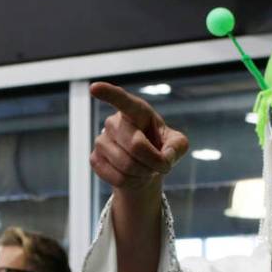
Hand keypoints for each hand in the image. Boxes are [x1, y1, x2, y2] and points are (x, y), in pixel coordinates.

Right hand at [89, 82, 188, 198]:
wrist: (144, 166)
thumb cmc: (161, 147)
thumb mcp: (177, 144)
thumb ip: (178, 147)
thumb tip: (165, 157)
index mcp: (136, 111)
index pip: (122, 100)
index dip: (108, 93)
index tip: (94, 88)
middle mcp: (114, 122)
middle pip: (135, 145)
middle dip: (154, 162)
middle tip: (160, 165)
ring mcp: (101, 141)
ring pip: (127, 166)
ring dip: (144, 173)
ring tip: (146, 168)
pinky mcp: (95, 159)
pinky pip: (117, 178)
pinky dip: (132, 182)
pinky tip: (133, 176)